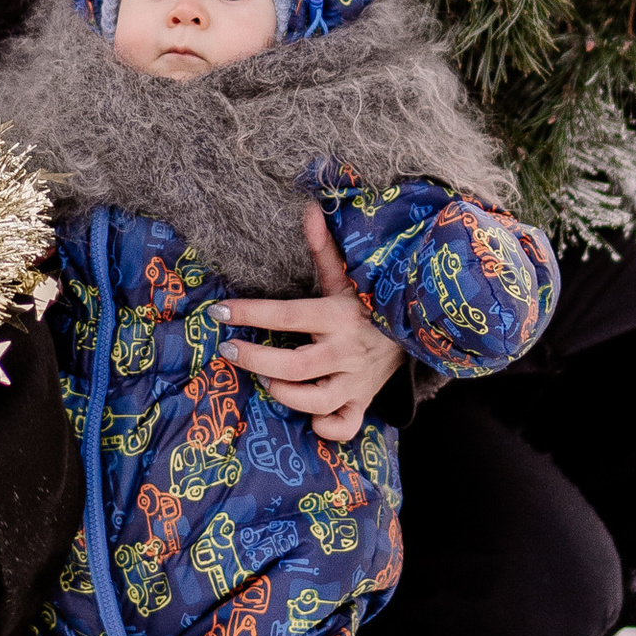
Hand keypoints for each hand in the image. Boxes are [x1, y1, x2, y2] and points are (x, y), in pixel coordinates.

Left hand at [218, 206, 404, 444]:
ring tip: (266, 381)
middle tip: (229, 350)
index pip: (287, 315)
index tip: (219, 311)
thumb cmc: (367, 301)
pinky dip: (326, 428)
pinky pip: (345, 426)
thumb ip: (323, 247)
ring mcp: (355, 381)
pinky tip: (309, 418)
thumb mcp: (346, 275)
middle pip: (295, 366)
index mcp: (338, 316)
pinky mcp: (361, 402)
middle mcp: (345, 351)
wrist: (417, 329)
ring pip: (316, 400)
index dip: (250, 312)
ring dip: (286, 394)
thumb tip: (308, 208)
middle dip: (257, 359)